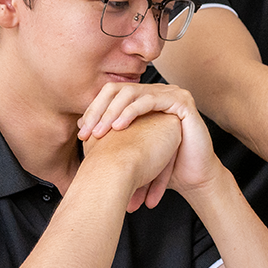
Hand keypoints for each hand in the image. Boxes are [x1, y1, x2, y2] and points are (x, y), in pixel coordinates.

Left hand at [79, 82, 222, 204]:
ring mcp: (171, 93)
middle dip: (100, 110)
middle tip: (88, 133)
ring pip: (132, 92)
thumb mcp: (129, 146)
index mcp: (144, 99)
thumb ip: (108, 132)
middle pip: (118, 90)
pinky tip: (119, 126)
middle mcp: (157, 92)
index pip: (112, 94)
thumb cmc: (161, 165)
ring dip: (112, 112)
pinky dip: (131, 111)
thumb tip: (78, 124)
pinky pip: (150, 100)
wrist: (189, 178)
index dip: (95, 110)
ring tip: (100, 132)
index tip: (82, 133)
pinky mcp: (182, 101)